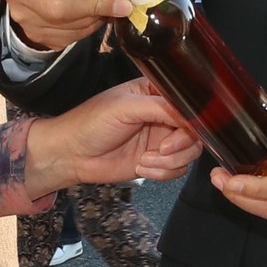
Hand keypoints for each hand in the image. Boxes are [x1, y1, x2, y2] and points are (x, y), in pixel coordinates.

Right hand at [2, 0, 136, 50]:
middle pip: (54, 5)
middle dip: (93, 5)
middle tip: (122, 3)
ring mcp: (21, 13)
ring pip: (60, 24)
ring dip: (93, 18)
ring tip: (115, 8)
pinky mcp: (32, 32)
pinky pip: (63, 36)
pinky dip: (87, 28)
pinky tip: (100, 17)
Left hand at [19, 80, 195, 195]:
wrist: (71, 155)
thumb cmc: (91, 123)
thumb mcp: (125, 108)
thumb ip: (160, 107)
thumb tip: (191, 112)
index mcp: (156, 94)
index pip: (188, 103)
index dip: (192, 118)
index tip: (183, 129)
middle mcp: (163, 115)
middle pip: (195, 130)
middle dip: (181, 144)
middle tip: (162, 149)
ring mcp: (161, 139)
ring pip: (190, 152)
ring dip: (170, 161)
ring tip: (145, 161)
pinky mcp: (157, 161)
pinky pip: (177, 169)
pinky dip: (163, 173)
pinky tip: (142, 168)